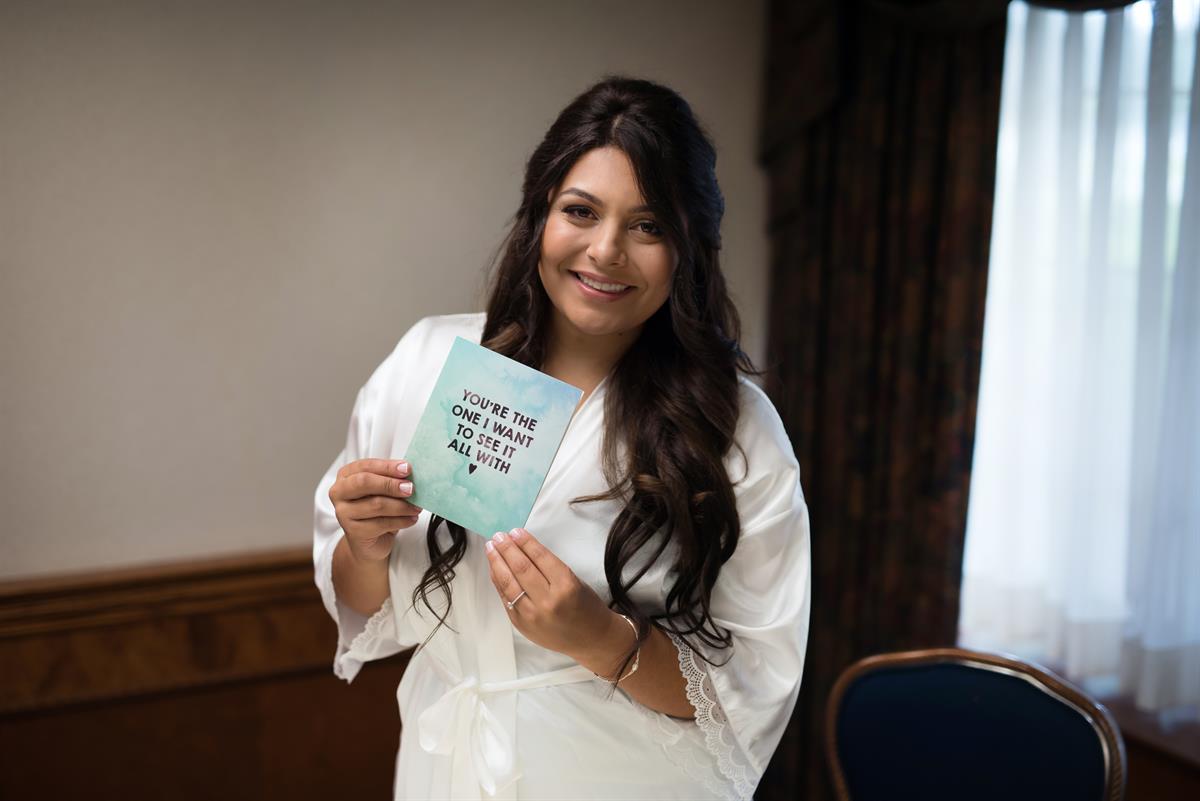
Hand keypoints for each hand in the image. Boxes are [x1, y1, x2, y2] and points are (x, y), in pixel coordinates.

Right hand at [329, 459, 422, 562]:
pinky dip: (401, 520)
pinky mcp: (353, 532)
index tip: (407, 469)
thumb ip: (391, 480)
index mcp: (346, 475)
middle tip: (410, 488)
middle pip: (365, 482)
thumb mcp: (383, 491)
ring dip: (401, 506)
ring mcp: (343, 513)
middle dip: (391, 484)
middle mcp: (340, 492)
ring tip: (416, 507)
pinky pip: (382, 523)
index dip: (387, 466)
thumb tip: (410, 475)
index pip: (366, 466)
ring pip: (376, 505)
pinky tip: (411, 519)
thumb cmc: (376, 510)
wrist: (369, 541)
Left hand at [485, 528, 627, 662]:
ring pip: (508, 583)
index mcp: (566, 586)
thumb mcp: (574, 581)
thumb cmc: (586, 607)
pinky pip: (505, 598)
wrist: (590, 639)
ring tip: (491, 548)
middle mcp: (548, 601)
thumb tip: (522, 548)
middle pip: (521, 568)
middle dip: (507, 549)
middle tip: (498, 536)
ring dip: (497, 563)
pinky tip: (495, 569)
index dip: (525, 542)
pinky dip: (498, 581)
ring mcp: (532, 615)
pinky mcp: (522, 625)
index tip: (515, 531)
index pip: (540, 557)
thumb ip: (548, 568)